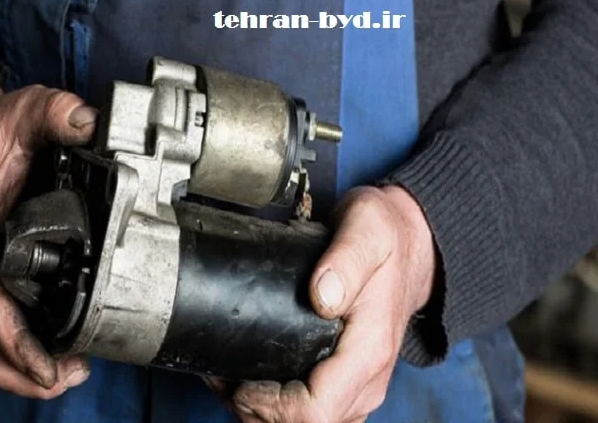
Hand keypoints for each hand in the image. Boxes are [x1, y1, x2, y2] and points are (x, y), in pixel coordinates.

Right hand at [0, 65, 97, 397]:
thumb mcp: (25, 113)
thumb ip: (56, 114)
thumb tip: (91, 123)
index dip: (23, 344)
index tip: (58, 366)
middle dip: (27, 371)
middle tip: (74, 375)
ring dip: (19, 369)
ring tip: (66, 374)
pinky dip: (11, 351)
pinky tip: (47, 352)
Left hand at [229, 186, 436, 421]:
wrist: (411, 244)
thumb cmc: (386, 236)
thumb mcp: (367, 230)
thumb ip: (345, 260)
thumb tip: (321, 296)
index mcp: (369, 351)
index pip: (315, 411)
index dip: (270, 405)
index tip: (241, 379)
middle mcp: (368, 380)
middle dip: (255, 409)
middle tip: (223, 376)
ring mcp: (360, 387)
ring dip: (261, 411)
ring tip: (229, 378)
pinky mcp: (349, 383)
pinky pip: (312, 413)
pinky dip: (276, 406)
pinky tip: (251, 380)